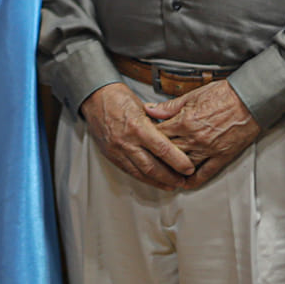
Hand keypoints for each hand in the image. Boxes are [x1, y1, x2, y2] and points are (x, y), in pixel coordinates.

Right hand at [80, 82, 195, 189]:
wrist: (95, 98)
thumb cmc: (120, 98)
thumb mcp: (144, 107)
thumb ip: (158, 124)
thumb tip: (176, 137)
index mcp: (138, 126)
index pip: (163, 149)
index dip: (178, 162)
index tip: (189, 168)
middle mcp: (127, 141)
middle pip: (152, 166)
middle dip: (170, 177)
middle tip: (183, 181)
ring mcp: (117, 150)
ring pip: (141, 173)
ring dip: (158, 182)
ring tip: (171, 185)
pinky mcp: (111, 155)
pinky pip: (129, 171)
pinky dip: (143, 178)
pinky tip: (152, 181)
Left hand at [144, 81, 259, 187]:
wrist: (249, 99)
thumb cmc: (223, 94)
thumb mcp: (192, 95)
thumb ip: (169, 106)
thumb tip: (150, 110)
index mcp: (185, 121)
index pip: (159, 135)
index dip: (149, 137)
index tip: (144, 139)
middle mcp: (194, 138)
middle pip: (168, 152)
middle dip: (157, 155)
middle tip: (149, 157)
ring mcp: (208, 150)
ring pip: (183, 166)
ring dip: (172, 170)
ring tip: (162, 172)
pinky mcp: (221, 157)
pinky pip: (205, 173)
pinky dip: (193, 180)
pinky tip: (184, 182)